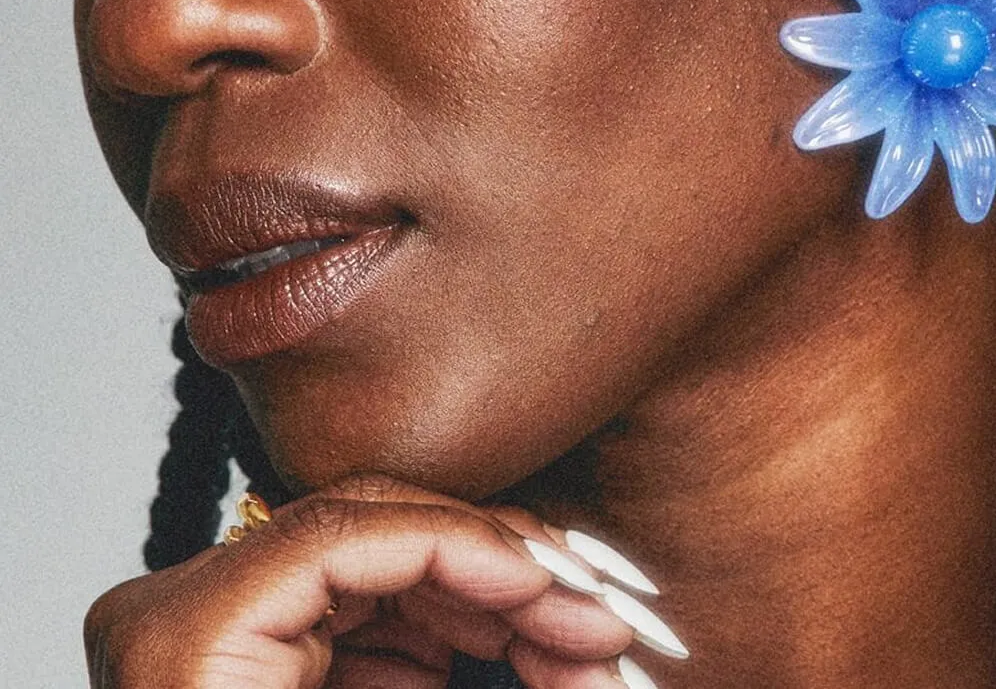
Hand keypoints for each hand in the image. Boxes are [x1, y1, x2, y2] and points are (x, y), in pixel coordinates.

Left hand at [84, 474, 680, 688]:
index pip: (344, 531)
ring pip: (381, 571)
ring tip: (574, 654)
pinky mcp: (254, 648)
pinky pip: (358, 615)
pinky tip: (512, 661)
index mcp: (191, 634)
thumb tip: (586, 660)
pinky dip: (438, 637)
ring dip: (486, 609)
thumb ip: (460, 680)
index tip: (556, 587)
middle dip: (497, 578)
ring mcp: (223, 621)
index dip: (466, 546)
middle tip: (594, 623)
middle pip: (373, 536)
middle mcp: (195, 604)